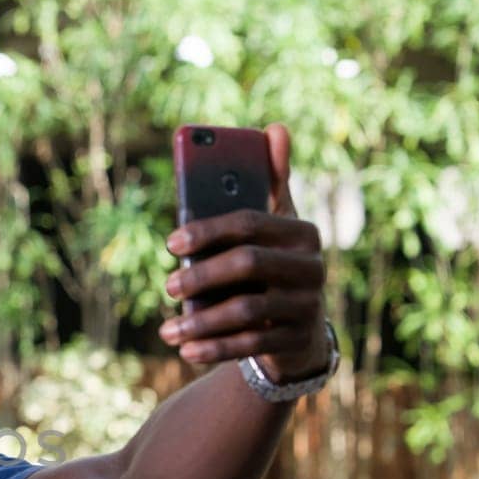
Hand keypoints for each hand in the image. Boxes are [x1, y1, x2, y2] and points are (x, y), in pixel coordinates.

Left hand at [158, 123, 330, 382]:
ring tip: (166, 331)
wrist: (300, 329)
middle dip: (201, 276)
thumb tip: (275, 128)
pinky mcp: (297, 340)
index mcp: (302, 232)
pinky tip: (185, 351)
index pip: (250, 222)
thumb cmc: (274, 266)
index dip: (207, 231)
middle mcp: (312, 267)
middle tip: (167, 287)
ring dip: (200, 322)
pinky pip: (250, 345)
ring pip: (247, 311)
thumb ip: (270, 184)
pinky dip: (214, 348)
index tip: (170, 242)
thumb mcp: (275, 226)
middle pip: (248, 264)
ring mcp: (308, 306)